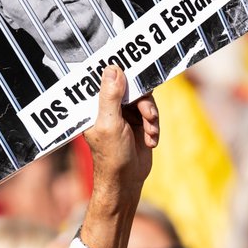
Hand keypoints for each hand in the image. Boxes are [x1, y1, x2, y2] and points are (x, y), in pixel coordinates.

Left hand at [84, 66, 158, 202]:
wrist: (127, 182)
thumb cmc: (111, 156)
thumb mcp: (110, 124)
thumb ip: (111, 96)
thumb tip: (112, 68)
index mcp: (94, 104)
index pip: (106, 78)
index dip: (121, 71)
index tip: (136, 65)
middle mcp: (108, 106)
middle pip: (131, 87)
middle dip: (143, 102)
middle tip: (148, 115)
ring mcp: (124, 114)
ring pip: (144, 99)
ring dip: (150, 116)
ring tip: (150, 132)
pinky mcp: (138, 123)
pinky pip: (151, 113)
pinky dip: (154, 127)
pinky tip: (150, 141)